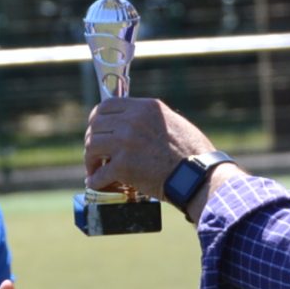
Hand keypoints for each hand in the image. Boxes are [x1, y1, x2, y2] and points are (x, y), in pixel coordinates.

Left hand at [83, 97, 213, 199]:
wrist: (198, 175)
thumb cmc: (192, 153)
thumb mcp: (172, 122)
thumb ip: (149, 119)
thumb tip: (131, 123)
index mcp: (145, 107)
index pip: (106, 105)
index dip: (97, 119)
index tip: (97, 130)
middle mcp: (133, 120)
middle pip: (95, 126)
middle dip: (92, 140)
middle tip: (96, 154)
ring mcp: (126, 142)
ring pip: (92, 147)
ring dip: (91, 160)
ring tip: (95, 170)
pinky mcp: (124, 166)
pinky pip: (99, 173)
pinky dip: (95, 180)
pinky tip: (97, 183)